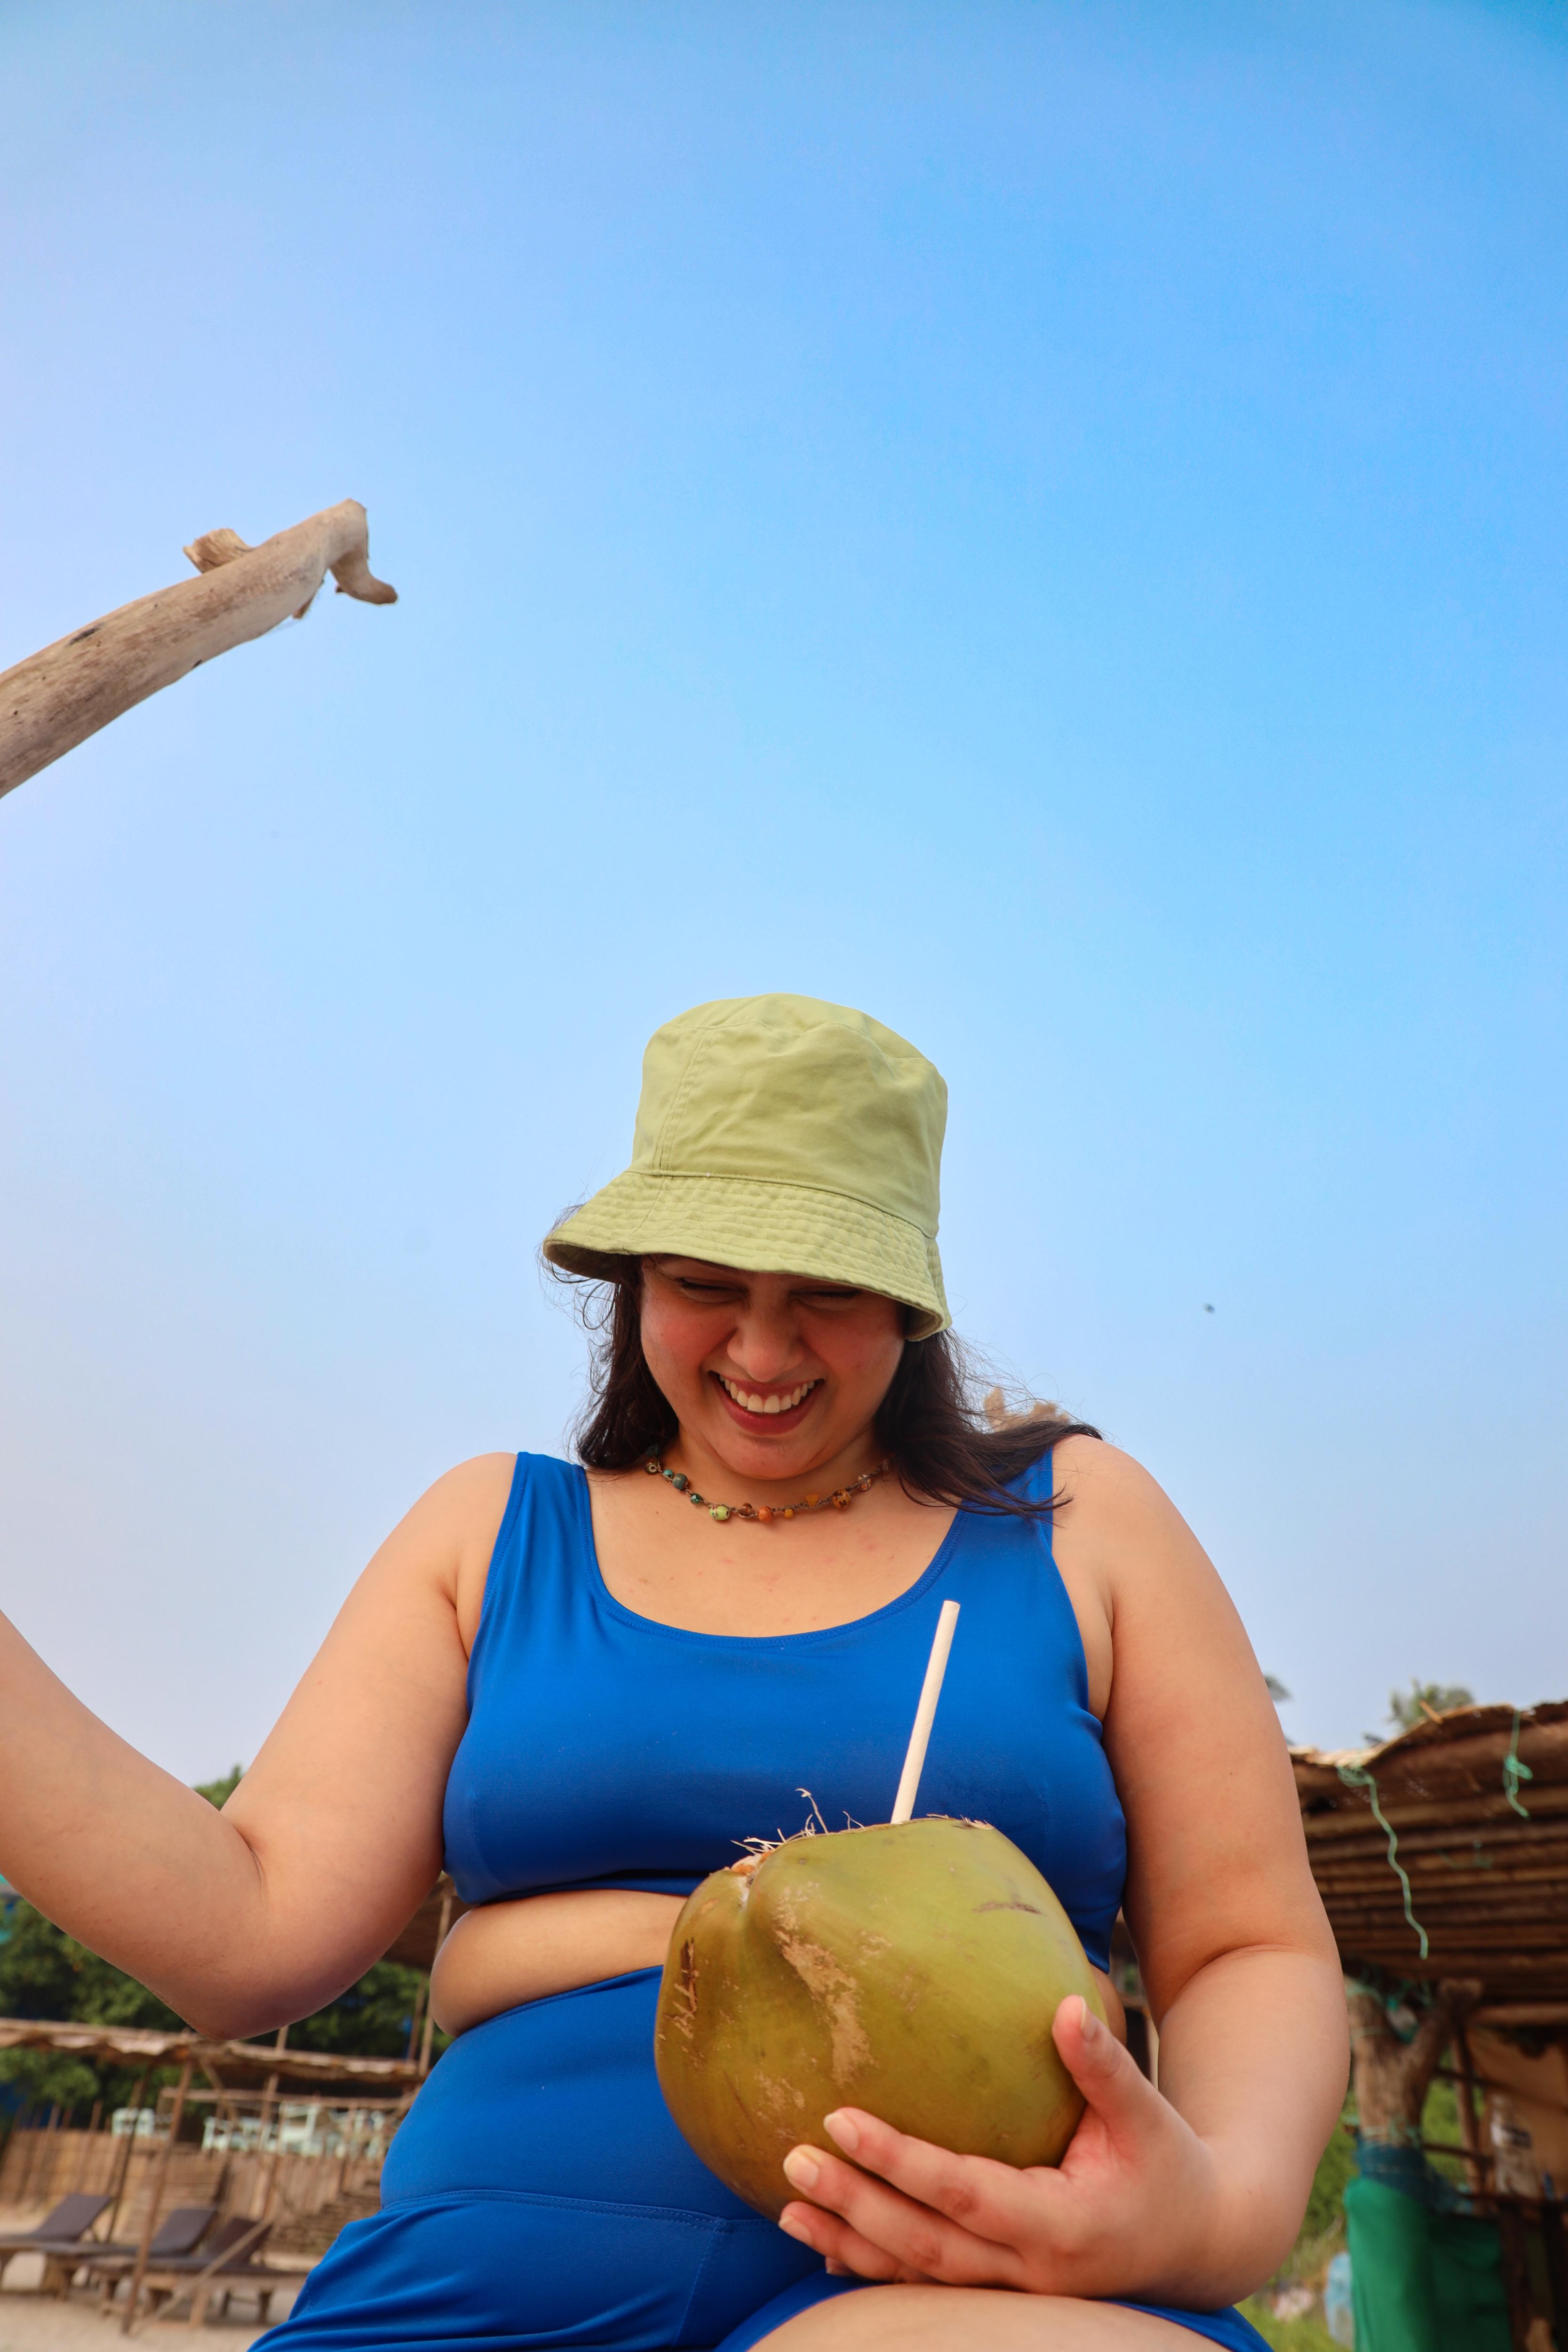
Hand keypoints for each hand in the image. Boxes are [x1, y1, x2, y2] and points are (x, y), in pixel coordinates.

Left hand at [776, 1996, 1239, 2307]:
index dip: (901, 2162)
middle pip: (925, 2245)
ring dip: (850, 2243)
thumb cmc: (1169, 2164)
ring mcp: (1014, 2293)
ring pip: (918, 2276)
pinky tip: (826, 2250)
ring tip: (788, 2209)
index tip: (841, 2119)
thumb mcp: (1147, 2114)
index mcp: (1062, 2223)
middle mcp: (1031, 2270)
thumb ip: (1105, 2065)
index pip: (964, 2192)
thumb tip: (1066, 2004)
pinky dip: (876, 2270)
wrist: (1197, 2243)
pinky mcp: (1003, 2294)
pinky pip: (929, 2288)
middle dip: (855, 2204)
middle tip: (793, 2160)